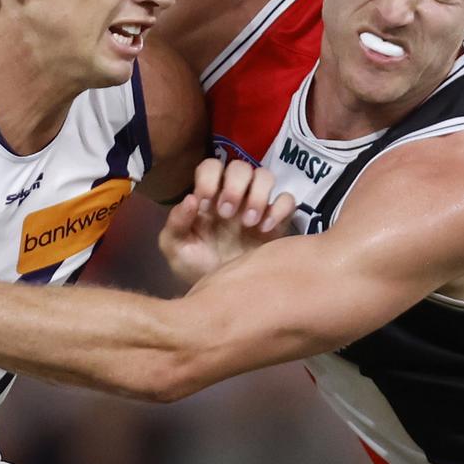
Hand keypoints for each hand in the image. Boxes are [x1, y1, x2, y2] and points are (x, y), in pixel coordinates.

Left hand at [159, 158, 295, 283]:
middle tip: (226, 214)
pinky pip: (288, 200)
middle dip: (234, 186)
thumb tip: (190, 199)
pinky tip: (265, 230)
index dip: (208, 178)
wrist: (222, 296)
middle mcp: (234, 195)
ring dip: (257, 195)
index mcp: (208, 196)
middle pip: (240, 167)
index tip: (204, 203)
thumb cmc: (195, 266)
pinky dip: (279, 210)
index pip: (211, 167)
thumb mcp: (175, 248)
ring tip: (248, 222)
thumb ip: (176, 223)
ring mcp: (257, 206)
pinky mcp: (278, 222)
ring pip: (266, 176)